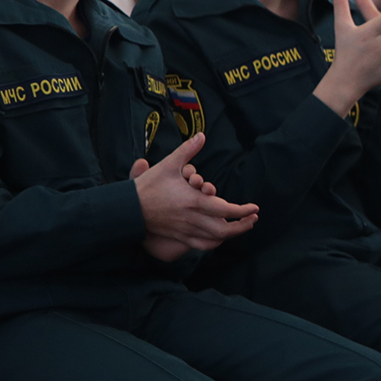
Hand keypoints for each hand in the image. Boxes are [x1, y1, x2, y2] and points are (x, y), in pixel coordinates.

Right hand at [130, 134, 257, 259]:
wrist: (126, 209)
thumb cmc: (148, 186)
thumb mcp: (168, 165)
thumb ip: (187, 150)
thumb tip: (201, 135)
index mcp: (193, 202)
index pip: (226, 210)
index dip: (243, 211)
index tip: (255, 208)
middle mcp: (192, 219)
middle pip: (224, 230)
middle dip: (243, 226)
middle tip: (253, 218)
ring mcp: (185, 230)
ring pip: (214, 239)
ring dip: (232, 235)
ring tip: (242, 227)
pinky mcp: (178, 237)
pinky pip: (200, 245)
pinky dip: (214, 243)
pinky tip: (220, 237)